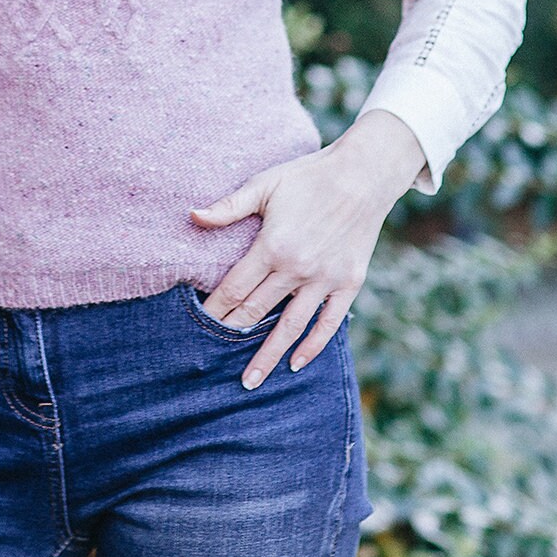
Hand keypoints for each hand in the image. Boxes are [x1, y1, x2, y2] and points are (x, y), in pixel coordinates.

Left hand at [188, 110, 425, 388]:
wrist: (363, 174)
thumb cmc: (308, 176)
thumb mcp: (265, 185)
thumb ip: (229, 207)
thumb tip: (193, 216)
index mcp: (273, 245)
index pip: (235, 287)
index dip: (215, 308)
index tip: (199, 325)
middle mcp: (297, 268)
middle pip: (257, 311)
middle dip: (233, 335)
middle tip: (211, 361)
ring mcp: (325, 279)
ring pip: (290, 327)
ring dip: (269, 356)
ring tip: (251, 381)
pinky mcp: (349, 283)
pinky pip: (328, 324)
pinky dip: (312, 346)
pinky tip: (297, 363)